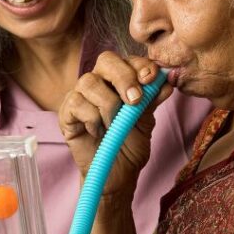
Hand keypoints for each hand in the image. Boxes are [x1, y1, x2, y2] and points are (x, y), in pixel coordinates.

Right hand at [59, 52, 171, 194]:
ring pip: (90, 82)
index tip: (151, 78)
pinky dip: (92, 119)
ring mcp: (79, 96)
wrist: (117, 173)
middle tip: (135, 101)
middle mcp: (99, 83)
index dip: (140, 65)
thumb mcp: (146, 121)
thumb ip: (152, 99)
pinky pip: (77, 104)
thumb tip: (167, 80)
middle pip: (106, 60)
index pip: (127, 60)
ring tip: (114, 125)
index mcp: (119, 80)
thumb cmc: (130, 145)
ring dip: (108, 105)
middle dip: (124, 78)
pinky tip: (98, 132)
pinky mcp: (66, 113)